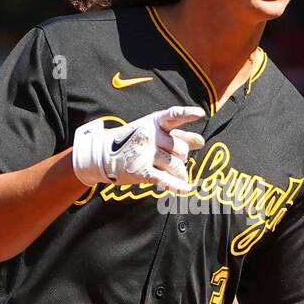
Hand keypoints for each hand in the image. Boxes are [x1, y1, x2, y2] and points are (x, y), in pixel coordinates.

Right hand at [72, 105, 205, 192]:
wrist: (102, 154)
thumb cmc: (133, 141)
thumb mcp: (153, 132)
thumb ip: (178, 135)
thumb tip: (201, 142)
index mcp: (154, 122)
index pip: (173, 115)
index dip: (187, 114)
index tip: (200, 113)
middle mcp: (150, 136)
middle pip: (181, 149)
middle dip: (183, 157)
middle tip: (175, 160)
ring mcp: (145, 153)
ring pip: (176, 166)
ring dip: (181, 173)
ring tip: (177, 175)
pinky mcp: (141, 171)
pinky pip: (166, 179)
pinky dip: (178, 186)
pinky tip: (187, 189)